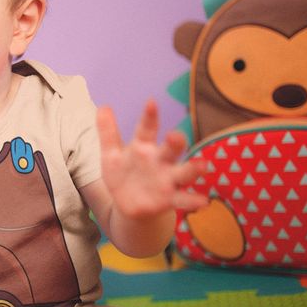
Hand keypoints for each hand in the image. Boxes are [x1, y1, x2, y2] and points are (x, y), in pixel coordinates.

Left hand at [97, 100, 207, 218]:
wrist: (128, 204)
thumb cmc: (122, 174)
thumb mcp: (111, 155)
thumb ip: (108, 133)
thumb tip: (103, 107)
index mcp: (143, 146)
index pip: (147, 129)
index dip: (149, 116)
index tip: (151, 102)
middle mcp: (160, 160)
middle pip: (171, 148)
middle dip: (175, 141)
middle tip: (175, 136)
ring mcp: (167, 179)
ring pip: (183, 172)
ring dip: (193, 168)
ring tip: (202, 165)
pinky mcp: (170, 199)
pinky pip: (183, 199)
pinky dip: (193, 200)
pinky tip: (203, 201)